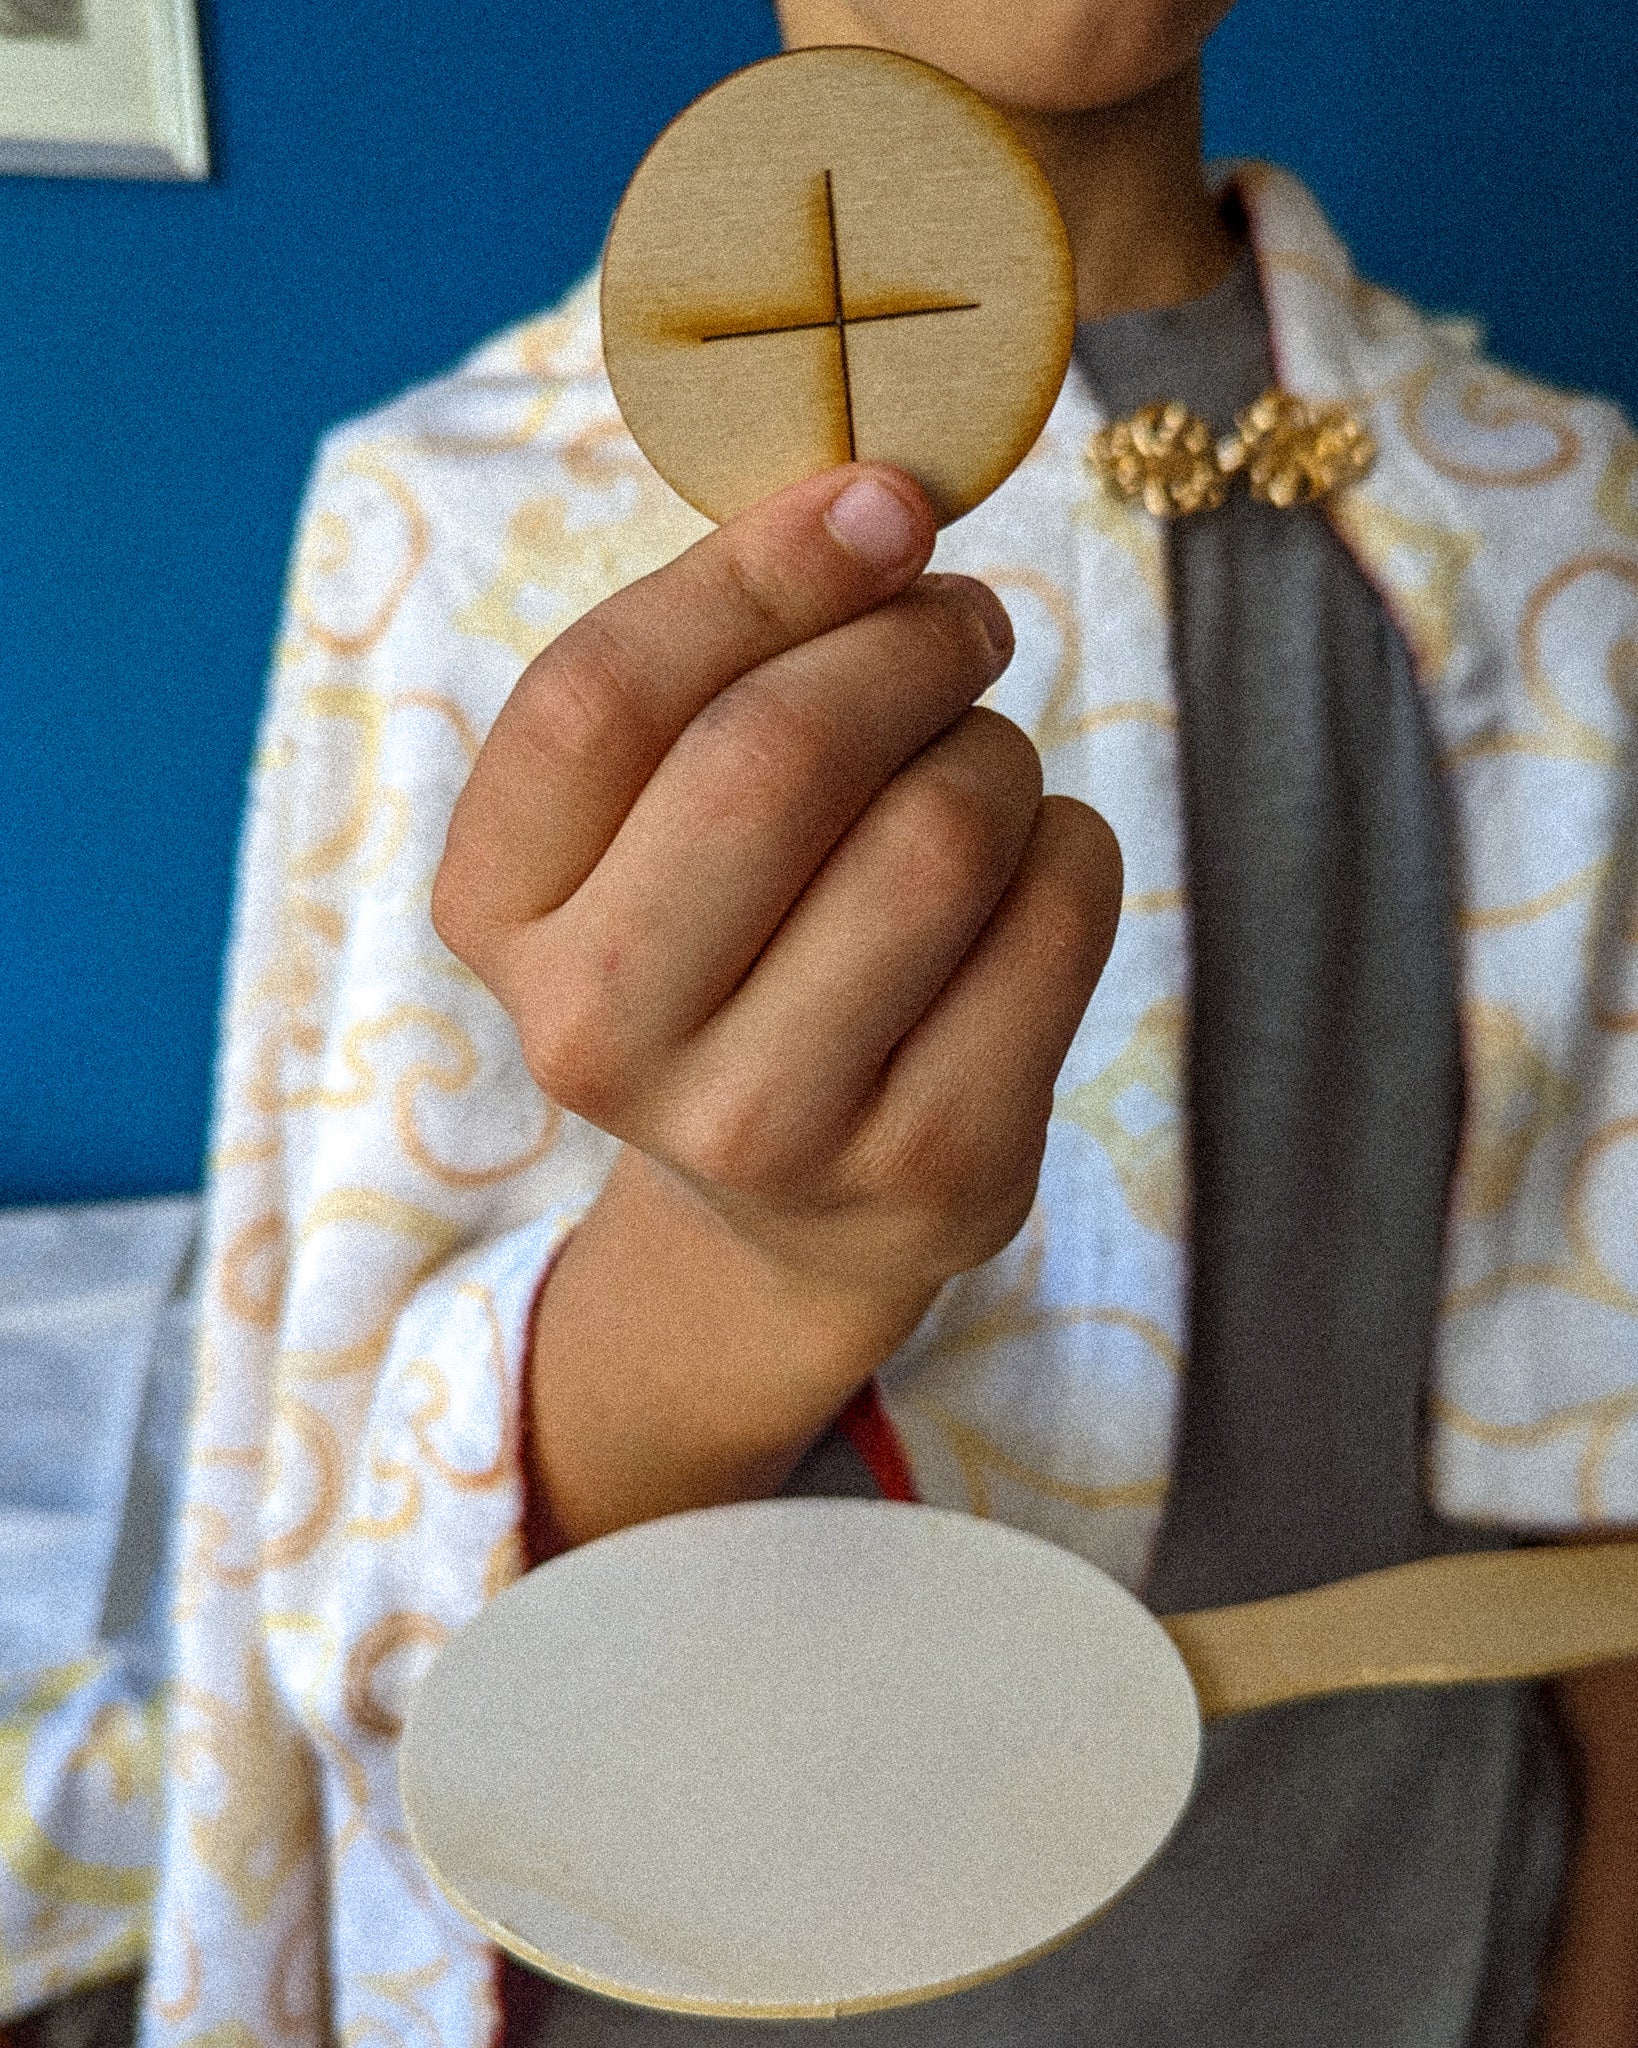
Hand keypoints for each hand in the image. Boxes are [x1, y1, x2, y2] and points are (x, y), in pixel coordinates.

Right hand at [434, 463, 1121, 1316]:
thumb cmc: (731, 945)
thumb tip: (881, 506)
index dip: (755, 571)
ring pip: (938, 834)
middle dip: (907, 647)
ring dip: (994, 755)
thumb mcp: (653, 822)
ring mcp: (763, 1122)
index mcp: (499, 913)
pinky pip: (1056, 917)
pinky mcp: (928, 1165)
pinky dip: (1069, 848)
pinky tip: (1022, 877)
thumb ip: (719, 663)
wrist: (797, 1206)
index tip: (881, 502)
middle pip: (772, 757)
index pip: (597, 697)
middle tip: (963, 625)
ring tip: (976, 775)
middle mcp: (597, 1036)